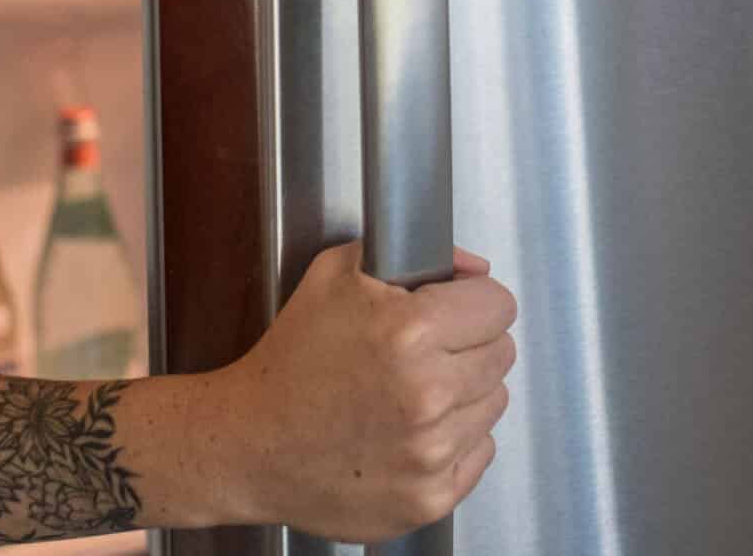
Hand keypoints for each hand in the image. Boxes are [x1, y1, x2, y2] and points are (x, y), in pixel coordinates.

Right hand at [207, 242, 516, 539]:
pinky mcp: (429, 497)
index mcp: (409, 331)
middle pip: (502, 353)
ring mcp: (431, 452)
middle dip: (470, 344)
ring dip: (464, 393)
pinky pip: (481, 452)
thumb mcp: (337, 274)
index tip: (456, 309)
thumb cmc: (290, 360)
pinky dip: (455, 439)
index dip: (475, 300)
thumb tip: (474, 270)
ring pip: (494, 403)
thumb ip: (415, 255)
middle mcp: (427, 394)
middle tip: (427, 351)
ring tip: (412, 391)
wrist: (250, 444)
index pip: (498, 305)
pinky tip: (412, 429)